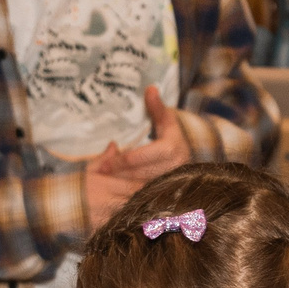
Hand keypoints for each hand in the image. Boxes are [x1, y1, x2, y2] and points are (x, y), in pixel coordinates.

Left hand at [80, 87, 189, 227]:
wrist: (188, 160)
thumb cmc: (172, 138)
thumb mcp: (166, 121)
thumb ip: (157, 107)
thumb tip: (149, 88)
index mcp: (173, 149)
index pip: (142, 157)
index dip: (124, 161)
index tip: (106, 162)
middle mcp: (175, 169)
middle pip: (140, 175)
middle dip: (119, 174)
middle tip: (100, 172)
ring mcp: (172, 184)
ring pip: (141, 189)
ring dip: (121, 186)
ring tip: (104, 181)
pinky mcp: (167, 196)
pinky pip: (144, 199)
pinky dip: (128, 196)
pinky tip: (114, 194)